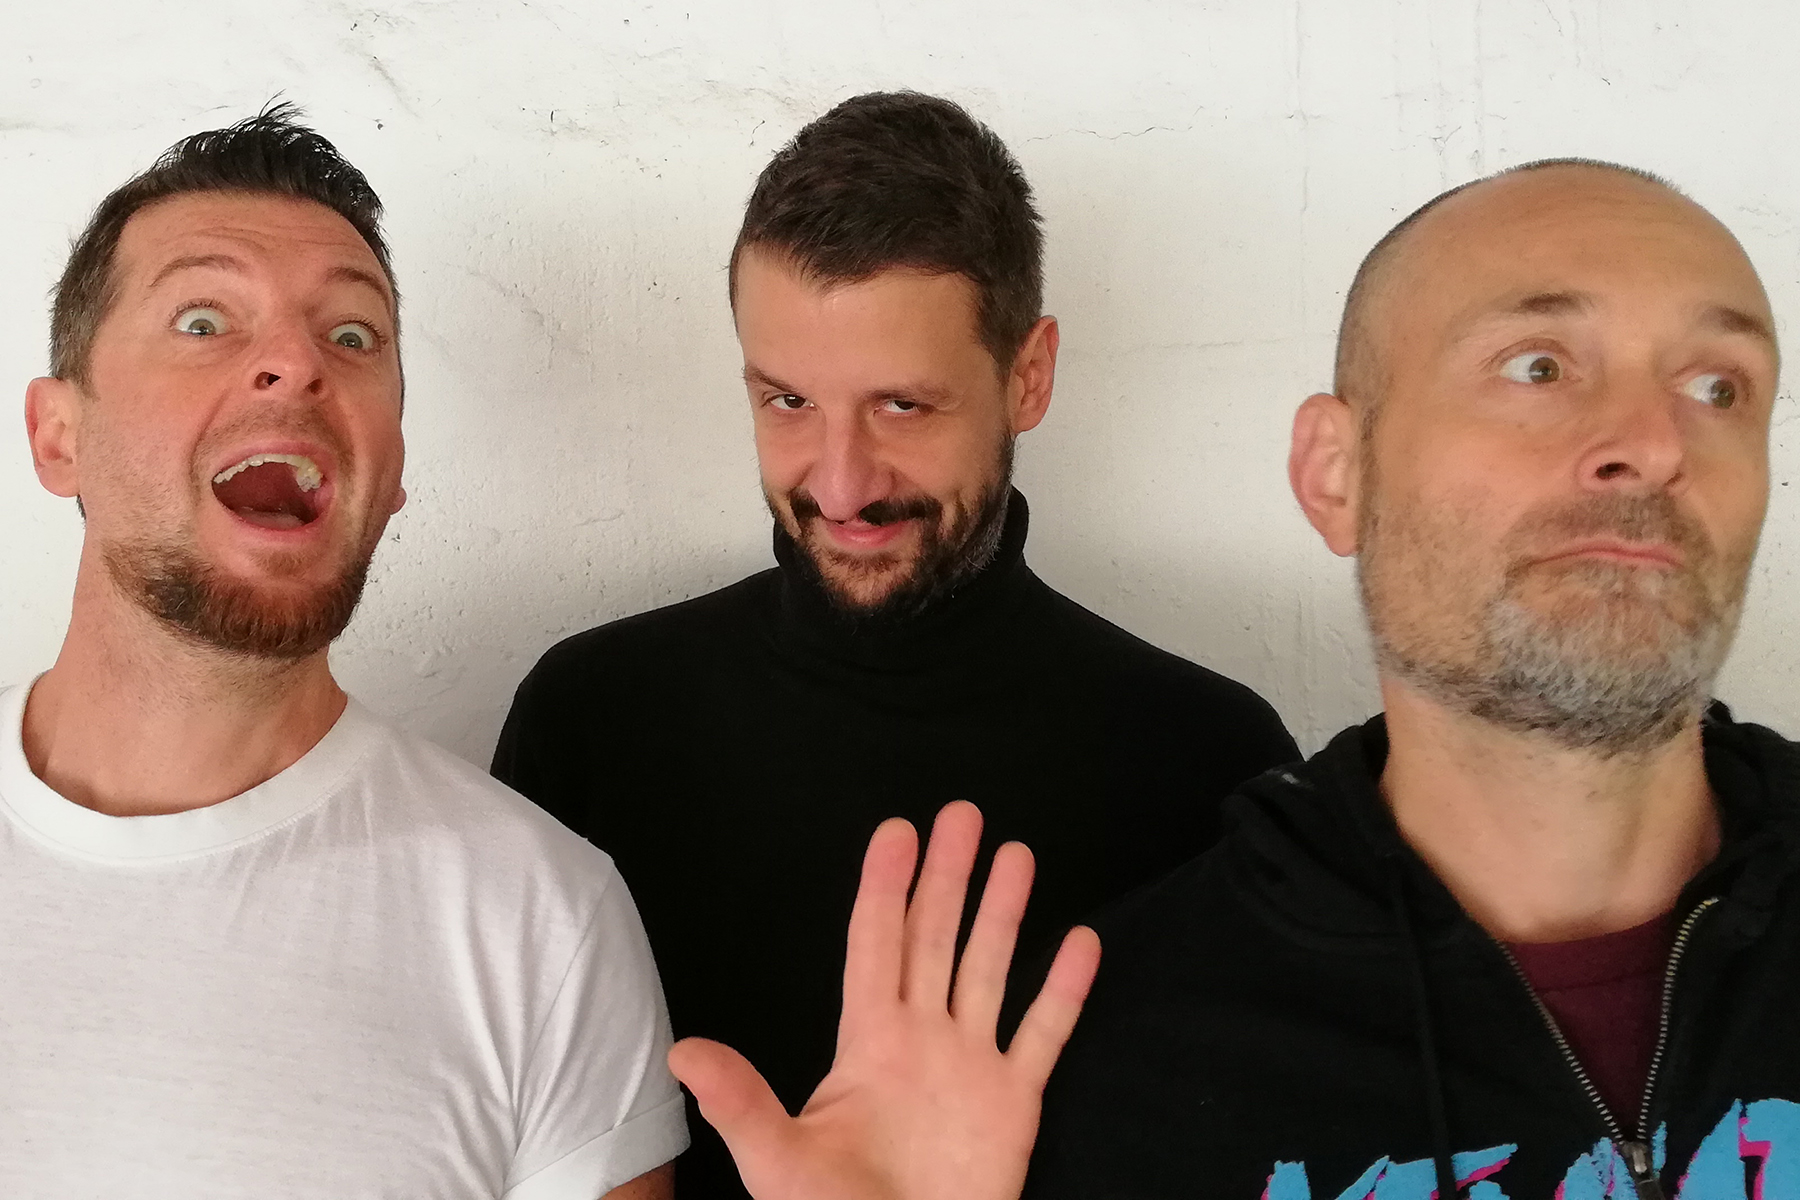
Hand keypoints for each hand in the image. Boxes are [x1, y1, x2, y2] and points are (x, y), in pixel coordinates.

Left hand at [669, 800, 1101, 1199]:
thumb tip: (683, 1052)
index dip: (886, 885)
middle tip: (963, 815)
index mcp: (867, 1043)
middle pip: (936, 938)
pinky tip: (1081, 942)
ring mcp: (969, 1066)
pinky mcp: (1013, 1103)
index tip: (898, 830)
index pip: (876, 943)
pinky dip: (1064, 989)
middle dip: (948, 876)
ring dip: (1004, 912)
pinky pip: (1044, 1034)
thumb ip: (741, 1102)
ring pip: (991, 969)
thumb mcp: (778, 1161)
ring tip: (1018, 854)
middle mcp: (921, 1039)